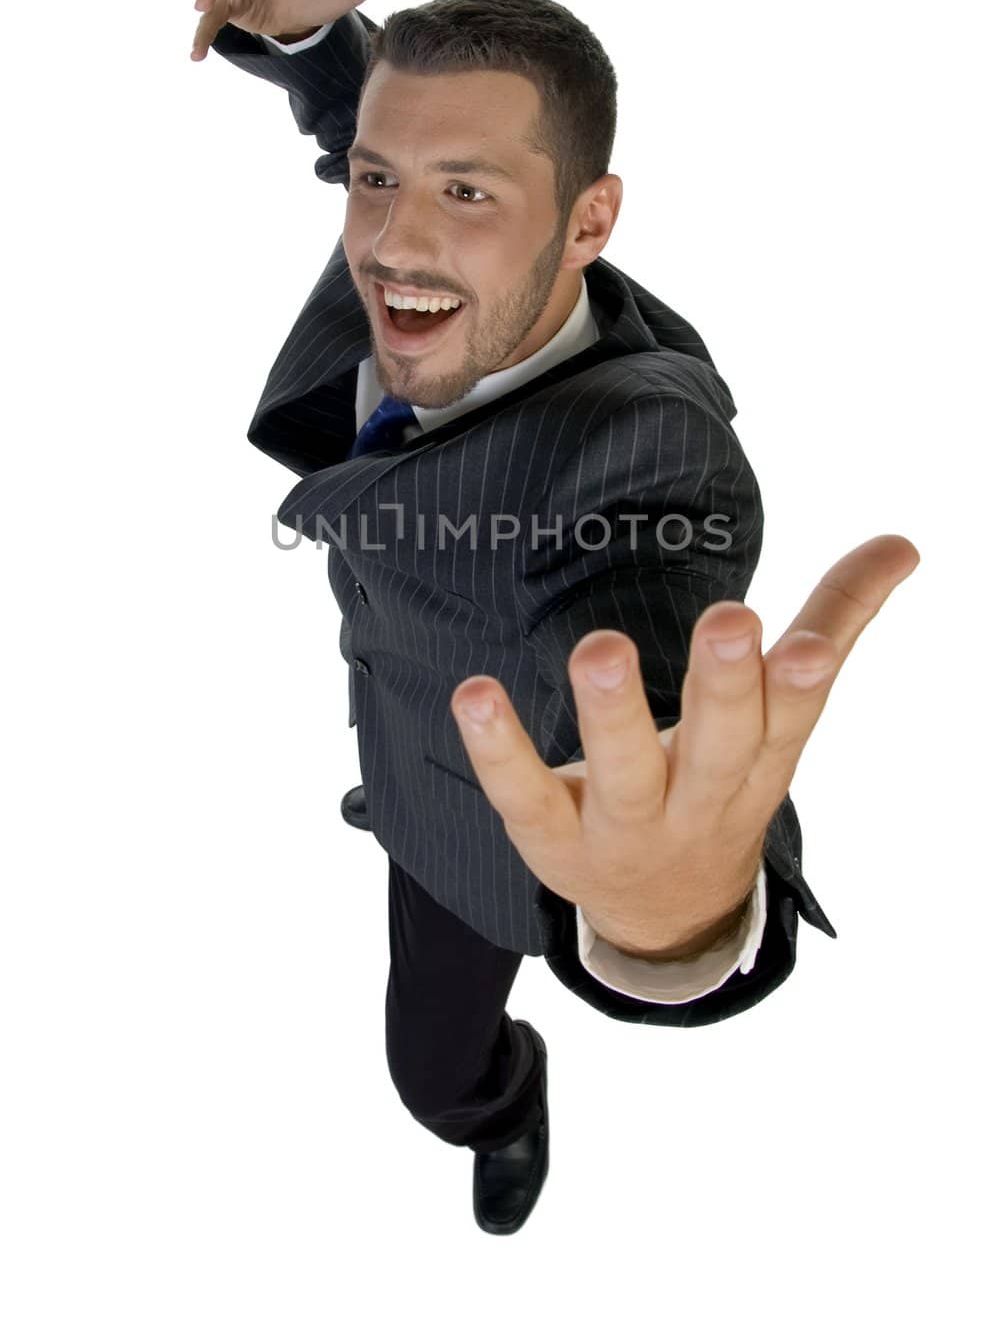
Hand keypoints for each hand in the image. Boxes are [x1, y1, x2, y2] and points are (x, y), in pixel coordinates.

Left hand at [449, 534, 919, 957]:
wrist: (667, 912)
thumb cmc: (724, 780)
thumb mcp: (782, 717)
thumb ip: (837, 619)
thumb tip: (903, 543)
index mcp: (761, 760)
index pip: (788, 721)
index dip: (795, 686)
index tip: (803, 643)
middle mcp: (701, 797)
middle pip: (718, 746)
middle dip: (722, 687)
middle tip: (728, 622)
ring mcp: (627, 826)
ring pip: (625, 775)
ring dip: (613, 714)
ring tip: (602, 650)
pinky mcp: (554, 837)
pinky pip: (524, 797)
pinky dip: (500, 750)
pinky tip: (474, 694)